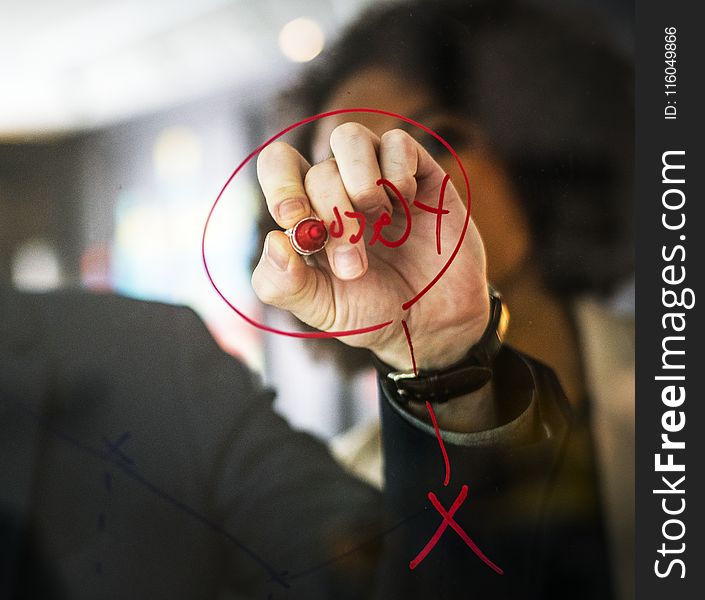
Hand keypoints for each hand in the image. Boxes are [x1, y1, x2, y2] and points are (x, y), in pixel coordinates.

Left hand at [252, 123, 488, 369]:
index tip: (294, 220)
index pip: (279, 165)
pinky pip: (398, 142)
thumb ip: (283, 285)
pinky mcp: (419, 172)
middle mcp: (339, 187)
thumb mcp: (322, 310)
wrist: (434, 322)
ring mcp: (378, 176)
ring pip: (349, 136)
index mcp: (308, 212)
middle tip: (352, 266)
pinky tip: (408, 206)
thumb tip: (273, 241)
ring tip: (380, 223)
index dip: (280, 183)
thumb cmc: (373, 313)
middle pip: (318, 170)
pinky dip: (397, 173)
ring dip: (360, 185)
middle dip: (335, 220)